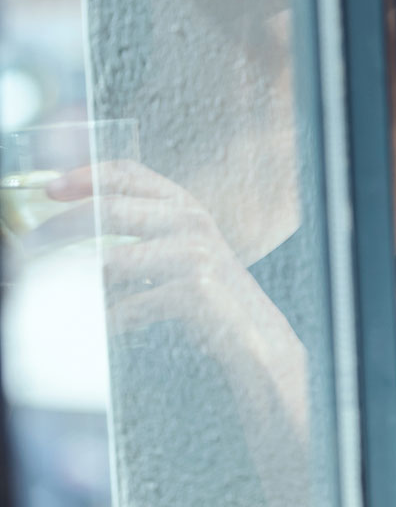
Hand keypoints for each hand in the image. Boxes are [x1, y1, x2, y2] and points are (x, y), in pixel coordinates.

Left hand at [40, 161, 299, 374]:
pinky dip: (104, 320)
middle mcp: (191, 220)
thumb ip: (140, 232)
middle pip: (110, 210)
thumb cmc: (207, 295)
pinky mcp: (192, 288)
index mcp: (184, 204)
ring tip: (48, 292)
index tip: (48, 189)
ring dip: (69, 280)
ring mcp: (194, 252)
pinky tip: (98, 327)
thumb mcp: (180, 251)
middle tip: (29, 248)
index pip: (128, 172)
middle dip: (59, 229)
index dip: (84, 175)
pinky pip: (127, 305)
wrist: (254, 334)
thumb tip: (68, 230)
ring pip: (110, 261)